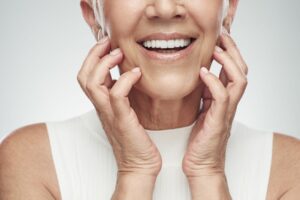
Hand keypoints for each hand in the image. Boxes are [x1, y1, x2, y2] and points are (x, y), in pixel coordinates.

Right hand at [77, 37, 161, 177]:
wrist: (139, 166)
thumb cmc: (136, 140)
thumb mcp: (127, 113)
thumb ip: (124, 97)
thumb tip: (130, 78)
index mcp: (102, 105)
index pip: (87, 76)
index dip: (92, 57)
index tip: (106, 43)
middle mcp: (101, 108)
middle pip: (83, 76)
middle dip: (93, 55)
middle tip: (108, 42)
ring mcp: (109, 114)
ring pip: (93, 83)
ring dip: (104, 64)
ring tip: (119, 54)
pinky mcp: (122, 120)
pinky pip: (117, 95)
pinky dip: (125, 80)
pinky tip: (136, 73)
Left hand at [182, 29, 247, 178]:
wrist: (201, 165)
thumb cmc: (199, 141)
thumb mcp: (201, 111)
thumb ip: (204, 95)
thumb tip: (199, 76)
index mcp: (224, 100)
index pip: (233, 71)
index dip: (229, 53)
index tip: (218, 40)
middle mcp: (229, 103)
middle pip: (241, 70)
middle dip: (233, 51)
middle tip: (222, 37)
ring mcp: (226, 111)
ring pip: (239, 80)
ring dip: (229, 61)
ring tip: (216, 49)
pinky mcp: (219, 120)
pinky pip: (222, 96)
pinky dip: (214, 81)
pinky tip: (203, 73)